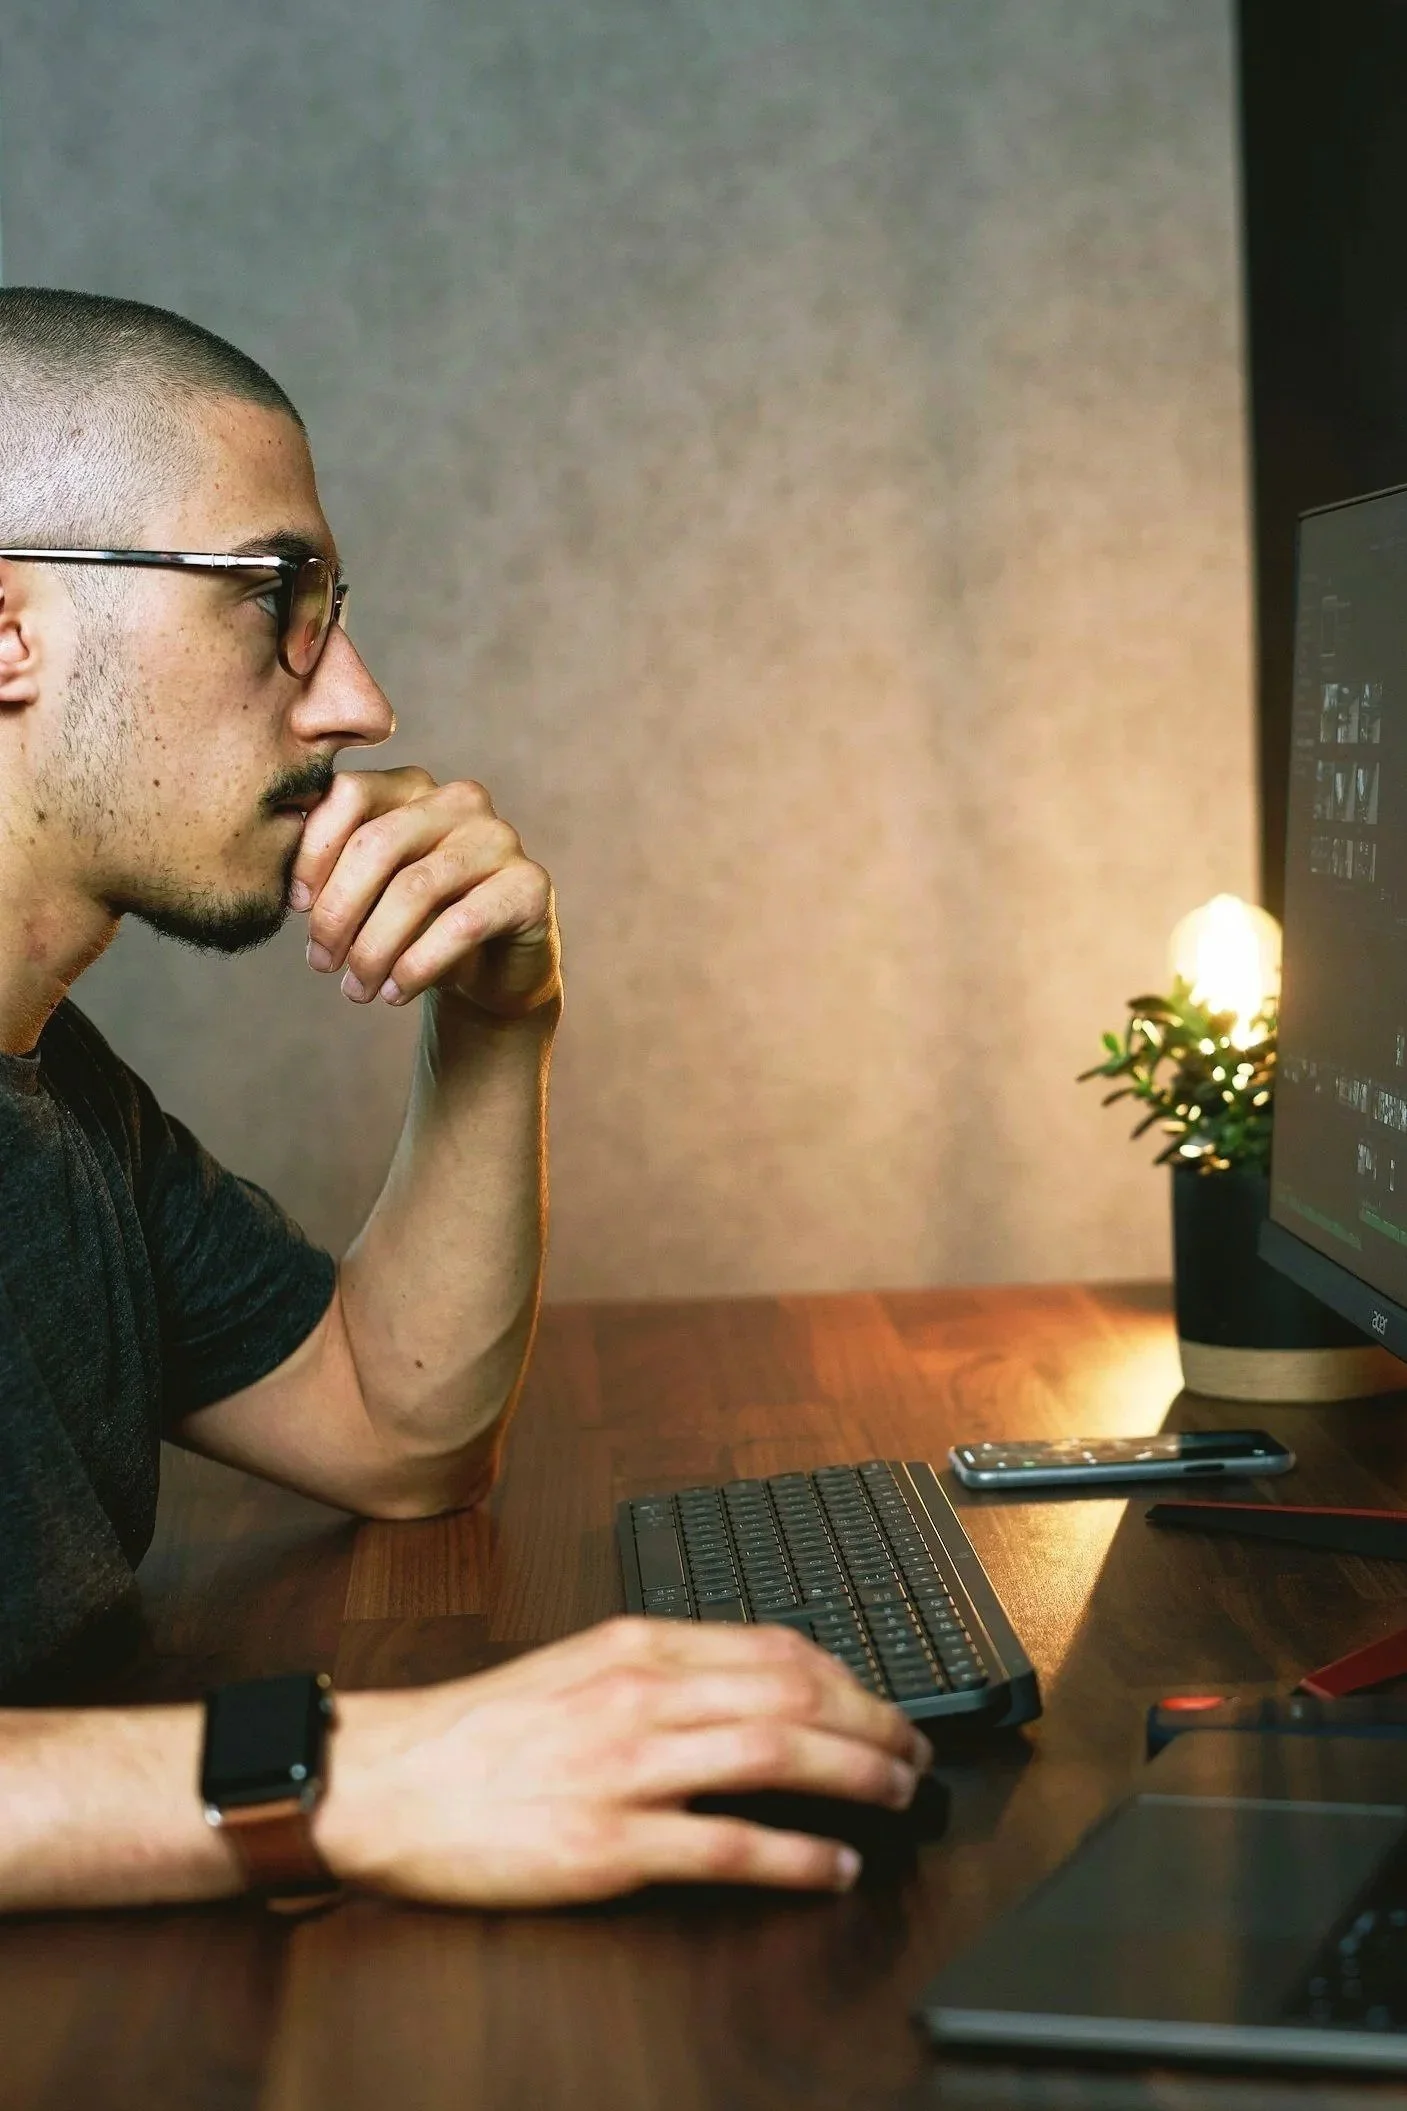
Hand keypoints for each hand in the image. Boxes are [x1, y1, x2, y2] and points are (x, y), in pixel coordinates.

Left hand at [291, 768, 559, 1018]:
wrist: (490, 973)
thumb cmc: (417, 927)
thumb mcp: (369, 895)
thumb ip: (332, 871)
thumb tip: (282, 885)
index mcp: (412, 787)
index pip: (348, 794)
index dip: (312, 853)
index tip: (293, 908)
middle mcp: (459, 801)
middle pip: (378, 843)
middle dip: (338, 911)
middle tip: (320, 964)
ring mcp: (499, 839)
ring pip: (415, 889)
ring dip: (373, 949)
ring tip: (355, 990)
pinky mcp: (530, 886)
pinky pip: (462, 924)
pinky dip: (417, 966)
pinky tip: (395, 993)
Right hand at [316, 1617, 933, 1905]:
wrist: (387, 1780)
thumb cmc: (478, 1730)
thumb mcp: (577, 1665)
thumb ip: (660, 1666)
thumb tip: (748, 1680)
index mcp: (635, 1645)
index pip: (772, 1645)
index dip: (847, 1674)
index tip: (881, 1699)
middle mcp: (640, 1693)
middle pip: (792, 1693)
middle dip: (872, 1721)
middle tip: (914, 1751)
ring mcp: (626, 1768)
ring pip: (775, 1755)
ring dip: (856, 1775)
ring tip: (897, 1794)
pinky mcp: (608, 1843)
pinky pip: (727, 1845)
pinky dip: (797, 1856)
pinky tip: (834, 1867)